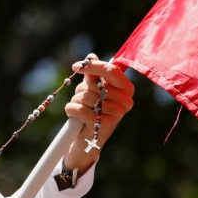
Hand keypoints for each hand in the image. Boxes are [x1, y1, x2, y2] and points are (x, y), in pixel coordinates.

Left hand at [63, 55, 133, 174]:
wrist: (87, 140)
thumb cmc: (91, 110)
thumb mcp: (93, 90)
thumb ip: (93, 74)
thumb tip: (91, 56)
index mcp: (126, 88)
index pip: (110, 70)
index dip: (92, 66)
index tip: (76, 67)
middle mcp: (126, 100)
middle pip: (95, 85)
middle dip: (82, 90)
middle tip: (81, 98)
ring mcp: (118, 113)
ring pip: (86, 97)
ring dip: (76, 101)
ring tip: (80, 108)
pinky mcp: (105, 125)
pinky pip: (80, 109)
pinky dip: (71, 110)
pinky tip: (74, 116)